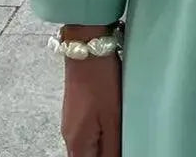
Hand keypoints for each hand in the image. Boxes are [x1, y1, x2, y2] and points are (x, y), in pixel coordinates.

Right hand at [60, 25, 121, 155]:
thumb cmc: (100, 81)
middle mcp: (70, 137)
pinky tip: (113, 121)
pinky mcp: (76, 109)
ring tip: (121, 132)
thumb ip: (113, 146)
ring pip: (89, 144)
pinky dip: (101, 132)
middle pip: (89, 156)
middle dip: (106, 152)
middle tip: (125, 141)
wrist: (87, 49)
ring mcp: (72, 122)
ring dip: (104, 143)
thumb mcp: (113, 117)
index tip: (121, 149)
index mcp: (77, 144)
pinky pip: (89, 130)